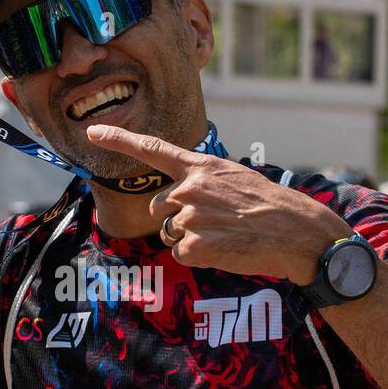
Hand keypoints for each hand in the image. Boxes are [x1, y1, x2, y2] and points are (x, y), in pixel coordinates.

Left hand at [86, 125, 349, 282]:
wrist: (295, 232)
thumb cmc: (270, 205)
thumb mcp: (236, 177)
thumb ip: (204, 180)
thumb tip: (181, 196)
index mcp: (200, 168)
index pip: (152, 149)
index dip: (118, 139)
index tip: (92, 131)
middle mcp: (189, 188)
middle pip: (160, 208)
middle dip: (178, 218)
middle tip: (216, 224)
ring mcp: (189, 217)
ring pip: (171, 233)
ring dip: (191, 239)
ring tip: (225, 236)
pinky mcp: (193, 245)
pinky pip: (182, 254)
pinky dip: (200, 257)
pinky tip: (224, 250)